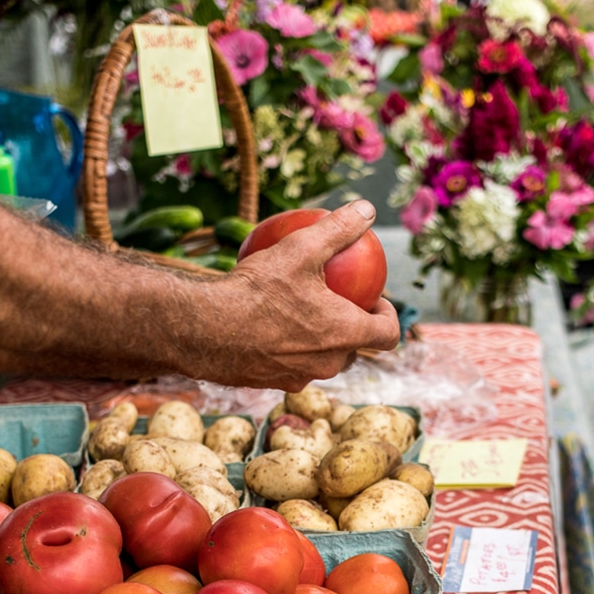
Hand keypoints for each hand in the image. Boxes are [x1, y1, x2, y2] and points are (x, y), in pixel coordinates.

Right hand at [190, 200, 400, 389]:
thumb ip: (338, 230)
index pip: (388, 334)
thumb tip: (366, 209)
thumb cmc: (256, 290)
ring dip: (321, 342)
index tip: (376, 301)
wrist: (203, 331)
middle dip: (353, 329)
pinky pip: (290, 366)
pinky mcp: (271, 384)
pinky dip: (288, 350)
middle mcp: (328, 363)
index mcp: (346, 334)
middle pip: (354, 350)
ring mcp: (299, 377)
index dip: (390, 318)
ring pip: (322, 361)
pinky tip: (268, 326)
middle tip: (340, 305)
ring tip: (305, 314)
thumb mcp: (300, 249)